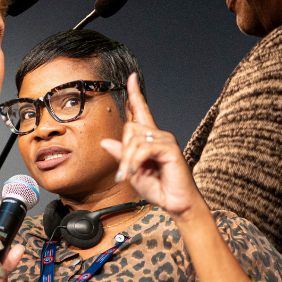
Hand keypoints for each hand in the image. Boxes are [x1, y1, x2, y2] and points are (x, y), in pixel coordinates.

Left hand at [99, 73, 202, 216]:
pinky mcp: (170, 148)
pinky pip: (144, 148)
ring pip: (134, 139)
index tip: (131, 78)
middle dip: (123, 150)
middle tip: (124, 171)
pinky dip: (134, 161)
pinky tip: (134, 172)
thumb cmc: (158, 188)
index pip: (142, 110)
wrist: (176, 203)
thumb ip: (121, 155)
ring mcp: (166, 140)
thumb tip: (105, 142)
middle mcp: (159, 135)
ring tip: (130, 174)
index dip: (136, 93)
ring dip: (127, 159)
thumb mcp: (133, 171)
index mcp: (150, 139)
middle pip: (130, 127)